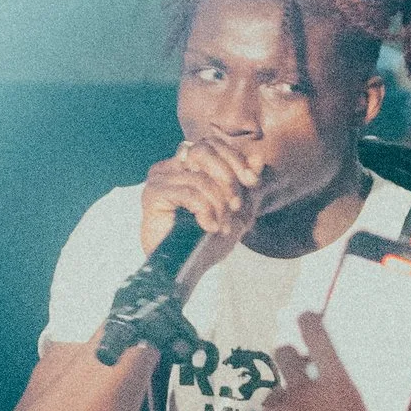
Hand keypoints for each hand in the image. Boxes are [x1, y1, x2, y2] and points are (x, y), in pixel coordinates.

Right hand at [138, 132, 266, 274]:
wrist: (186, 267)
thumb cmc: (208, 238)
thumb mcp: (237, 209)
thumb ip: (247, 183)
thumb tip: (258, 157)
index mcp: (188, 164)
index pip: (213, 143)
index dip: (236, 159)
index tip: (253, 182)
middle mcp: (172, 166)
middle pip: (204, 150)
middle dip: (228, 178)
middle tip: (236, 205)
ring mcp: (160, 178)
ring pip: (200, 178)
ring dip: (218, 204)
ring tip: (223, 226)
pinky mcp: (153, 194)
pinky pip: (188, 192)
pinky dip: (205, 210)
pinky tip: (209, 227)